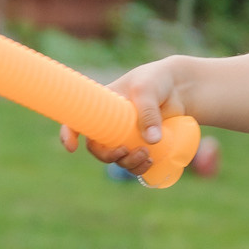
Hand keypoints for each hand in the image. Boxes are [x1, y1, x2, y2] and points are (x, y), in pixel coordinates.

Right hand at [59, 58, 184, 174]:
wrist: (179, 87)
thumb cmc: (155, 80)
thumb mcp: (147, 89)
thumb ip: (147, 111)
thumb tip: (151, 140)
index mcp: (102, 107)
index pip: (78, 121)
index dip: (69, 135)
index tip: (72, 147)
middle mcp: (110, 124)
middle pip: (98, 148)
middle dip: (107, 156)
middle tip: (124, 151)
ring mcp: (126, 137)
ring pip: (117, 159)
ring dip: (128, 163)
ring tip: (146, 156)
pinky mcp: (142, 145)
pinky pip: (134, 164)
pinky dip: (140, 168)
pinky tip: (151, 162)